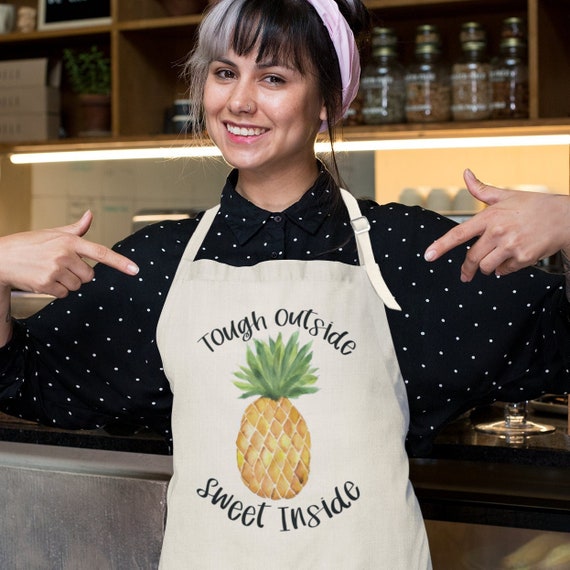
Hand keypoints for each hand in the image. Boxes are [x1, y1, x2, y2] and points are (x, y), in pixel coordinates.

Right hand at [0, 211, 138, 297]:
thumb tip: (90, 215)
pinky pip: (65, 294)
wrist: (1, 257)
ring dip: (67, 282)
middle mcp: (64, 255)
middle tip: (61, 266)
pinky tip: (45, 280)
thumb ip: (76, 229)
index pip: (101, 252)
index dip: (120, 262)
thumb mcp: (53, 233)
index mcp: (69, 241)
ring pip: (78, 285)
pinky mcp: (46, 284)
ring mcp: (55, 270)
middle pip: (90, 275)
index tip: (135, 270)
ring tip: (50, 271)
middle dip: (80, 274)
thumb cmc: (29, 244)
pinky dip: (57, 290)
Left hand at [424, 169, 569, 281]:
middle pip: (472, 258)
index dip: (441, 246)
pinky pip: (504, 271)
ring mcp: (510, 246)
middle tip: (465, 274)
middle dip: (467, 268)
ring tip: (497, 258)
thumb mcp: (506, 195)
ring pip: (486, 267)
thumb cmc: (534, 206)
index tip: (428, 256)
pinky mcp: (522, 258)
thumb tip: (466, 173)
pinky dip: (504, 269)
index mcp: (489, 216)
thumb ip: (482, 189)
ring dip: (488, 268)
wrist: (565, 218)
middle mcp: (497, 231)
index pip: (459, 233)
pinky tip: (512, 259)